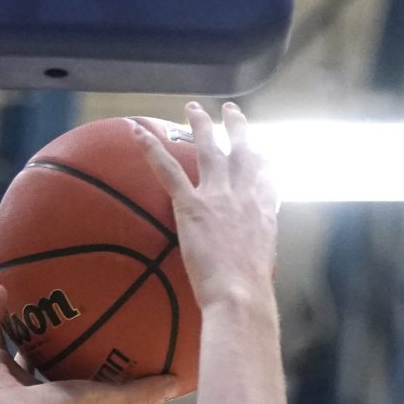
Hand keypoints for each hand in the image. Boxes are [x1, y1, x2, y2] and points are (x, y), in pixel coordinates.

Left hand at [131, 100, 279, 313]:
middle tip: (230, 110)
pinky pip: (169, 171)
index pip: (265, 174)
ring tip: (192, 108)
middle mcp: (245, 195)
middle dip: (235, 127)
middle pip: (241, 151)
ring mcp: (219, 197)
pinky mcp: (193, 206)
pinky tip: (138, 133)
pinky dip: (151, 150)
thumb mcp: (264, 264)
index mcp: (264, 210)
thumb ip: (256, 249)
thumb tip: (250, 258)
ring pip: (209, 150)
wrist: (241, 295)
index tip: (260, 147)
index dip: (262, 157)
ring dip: (200, 125)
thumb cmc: (251, 292)